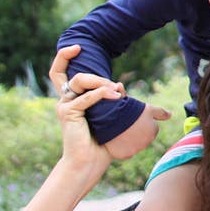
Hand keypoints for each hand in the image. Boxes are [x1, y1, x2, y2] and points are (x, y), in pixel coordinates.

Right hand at [49, 45, 168, 173]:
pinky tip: (116, 95)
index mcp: (73, 97)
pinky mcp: (68, 113)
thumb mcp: (117, 121)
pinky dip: (101, 94)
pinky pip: (86, 98)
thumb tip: (149, 103)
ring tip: (117, 89)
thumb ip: (127, 107)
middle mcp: (66, 98)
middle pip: (67, 71)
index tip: (78, 46)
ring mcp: (65, 105)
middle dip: (89, 69)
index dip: (64, 55)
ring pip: (80, 81)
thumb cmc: (103, 145)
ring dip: (99, 80)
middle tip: (111, 77)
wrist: (89, 164)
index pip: (60, 69)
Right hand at [102, 102, 171, 159]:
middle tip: (125, 124)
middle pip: (142, 138)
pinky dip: (120, 147)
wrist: (110, 117)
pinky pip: (124, 153)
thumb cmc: (129, 110)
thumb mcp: (147, 108)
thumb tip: (170, 115)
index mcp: (153, 131)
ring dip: (128, 140)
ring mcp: (135, 150)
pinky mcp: (124, 155)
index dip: (141, 122)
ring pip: (133, 146)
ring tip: (119, 130)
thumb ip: (160, 113)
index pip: (151, 128)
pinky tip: (115, 139)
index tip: (133, 119)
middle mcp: (147, 143)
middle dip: (135, 132)